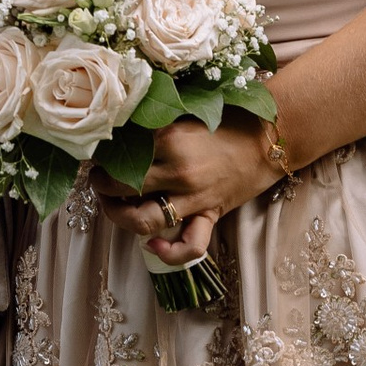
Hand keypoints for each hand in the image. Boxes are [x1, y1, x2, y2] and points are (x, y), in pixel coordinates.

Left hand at [99, 115, 272, 257]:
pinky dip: (168, 252)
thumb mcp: (184, 113)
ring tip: (111, 205)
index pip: (121, 150)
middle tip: (97, 178)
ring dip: (118, 216)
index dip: (103, 152)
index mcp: (170, 138)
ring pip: (143, 219)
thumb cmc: (226, 121)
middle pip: (121, 186)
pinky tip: (151, 244)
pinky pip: (189, 245)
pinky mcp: (209, 215)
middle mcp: (179, 171)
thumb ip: (153, 123)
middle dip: (101, 184)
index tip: (98, 151)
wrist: (268, 139)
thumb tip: (117, 131)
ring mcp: (194, 198)